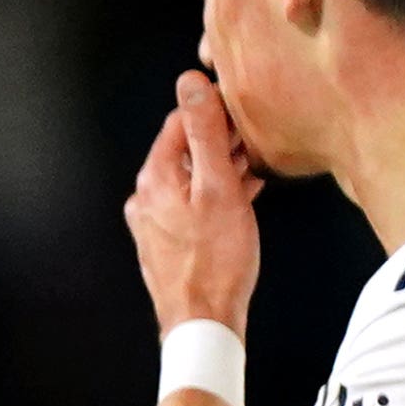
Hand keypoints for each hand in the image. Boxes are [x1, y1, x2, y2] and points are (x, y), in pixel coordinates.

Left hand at [125, 69, 261, 338]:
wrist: (203, 322)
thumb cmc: (216, 259)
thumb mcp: (219, 187)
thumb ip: (206, 134)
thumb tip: (190, 83)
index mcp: (155, 178)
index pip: (179, 123)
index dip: (212, 108)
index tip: (242, 103)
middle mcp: (147, 197)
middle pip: (185, 150)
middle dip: (220, 138)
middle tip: (257, 132)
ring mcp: (155, 221)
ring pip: (192, 178)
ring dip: (222, 166)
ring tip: (257, 159)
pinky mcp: (168, 241)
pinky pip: (193, 203)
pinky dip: (218, 192)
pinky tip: (245, 192)